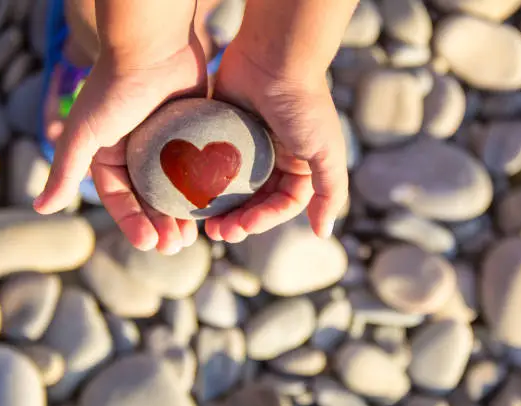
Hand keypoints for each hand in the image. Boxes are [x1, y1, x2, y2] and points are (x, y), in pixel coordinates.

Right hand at [34, 37, 207, 254]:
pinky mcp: (189, 136)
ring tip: (191, 236)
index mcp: (109, 156)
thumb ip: (64, 169)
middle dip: (160, 226)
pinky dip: (201, 190)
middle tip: (175, 245)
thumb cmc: (116, 89)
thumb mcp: (84, 133)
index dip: (133, 225)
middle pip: (149, 200)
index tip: (150, 244)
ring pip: (174, 190)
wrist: (155, 47)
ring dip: (181, 215)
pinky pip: (196, 170)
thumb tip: (41, 208)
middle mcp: (136, 153)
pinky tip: (211, 208)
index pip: (120, 200)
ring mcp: (165, 145)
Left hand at [204, 40, 348, 242]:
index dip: (263, 220)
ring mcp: (247, 147)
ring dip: (219, 208)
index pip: (281, 205)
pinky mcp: (223, 134)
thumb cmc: (302, 105)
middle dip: (237, 220)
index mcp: (299, 166)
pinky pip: (212, 164)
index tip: (242, 226)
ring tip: (203, 223)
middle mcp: (274, 159)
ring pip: (231, 188)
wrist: (272, 57)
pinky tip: (190, 194)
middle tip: (217, 233)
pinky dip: (203, 182)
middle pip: (254, 201)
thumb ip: (330, 192)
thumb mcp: (326, 151)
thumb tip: (323, 232)